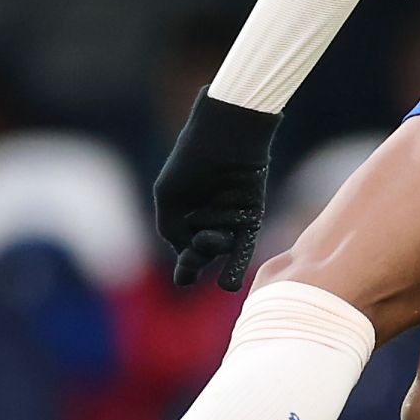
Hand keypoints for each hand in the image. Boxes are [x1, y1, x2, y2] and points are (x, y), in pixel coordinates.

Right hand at [152, 89, 279, 289]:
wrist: (225, 135)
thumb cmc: (190, 160)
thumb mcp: (169, 195)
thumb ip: (171, 228)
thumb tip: (183, 253)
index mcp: (183, 217)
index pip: (182, 250)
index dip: (184, 266)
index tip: (184, 275)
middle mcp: (206, 222)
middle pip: (200, 253)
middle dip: (197, 256)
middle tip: (197, 246)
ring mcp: (228, 221)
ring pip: (221, 251)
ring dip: (216, 256)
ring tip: (216, 257)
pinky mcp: (250, 217)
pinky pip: (243, 246)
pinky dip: (235, 265)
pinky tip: (228, 284)